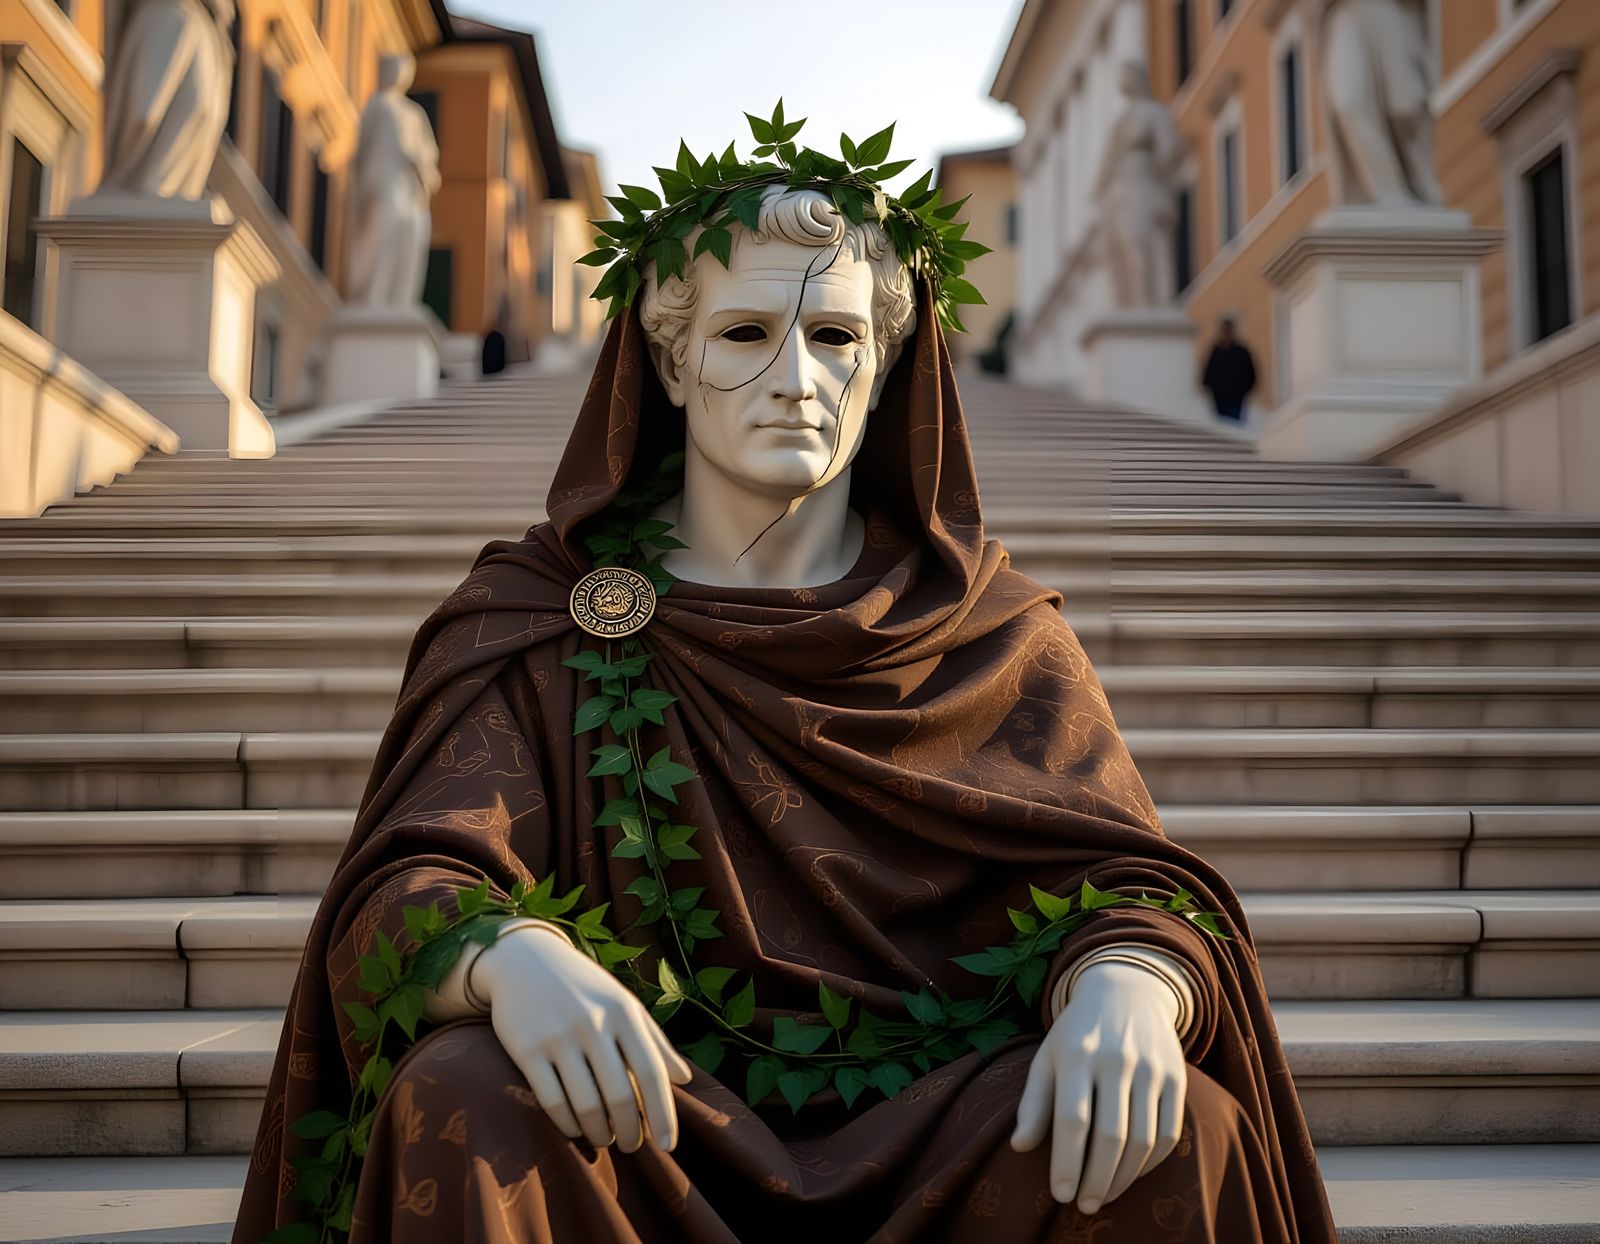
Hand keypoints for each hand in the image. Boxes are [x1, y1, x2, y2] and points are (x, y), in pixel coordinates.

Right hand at [473, 928, 694, 1152]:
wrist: (525, 959)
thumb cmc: (584, 988)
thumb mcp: (623, 1004)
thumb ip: (655, 1041)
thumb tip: (685, 1080)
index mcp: (624, 1012)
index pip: (651, 1073)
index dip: (662, 1114)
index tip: (668, 1146)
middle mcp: (593, 1023)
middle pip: (619, 1096)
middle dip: (629, 1131)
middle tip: (631, 1146)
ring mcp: (558, 1036)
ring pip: (586, 1104)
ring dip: (599, 1132)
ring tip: (605, 1139)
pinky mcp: (526, 1049)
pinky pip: (552, 1100)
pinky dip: (567, 1124)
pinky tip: (575, 1129)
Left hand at [1009, 960, 1185, 1214]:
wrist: (1127, 990)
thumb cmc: (1077, 1033)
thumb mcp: (1047, 1057)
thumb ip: (1034, 1103)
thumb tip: (1019, 1147)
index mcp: (1077, 1053)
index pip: (1073, 1119)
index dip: (1066, 1162)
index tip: (1060, 1195)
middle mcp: (1116, 1059)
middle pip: (1110, 1135)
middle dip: (1097, 1180)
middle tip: (1084, 1205)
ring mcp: (1151, 1068)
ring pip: (1142, 1140)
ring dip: (1124, 1178)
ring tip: (1105, 1196)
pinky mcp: (1176, 1077)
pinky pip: (1168, 1133)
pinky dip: (1150, 1162)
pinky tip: (1131, 1173)